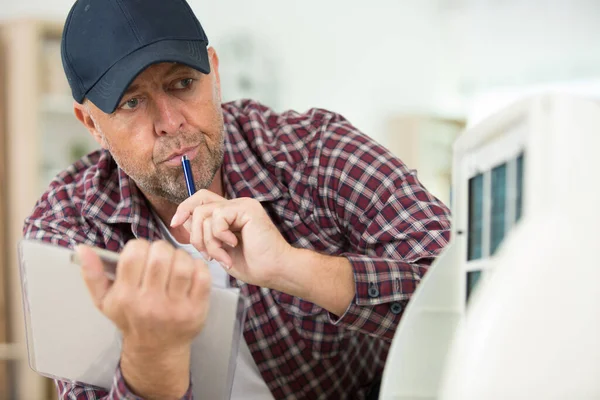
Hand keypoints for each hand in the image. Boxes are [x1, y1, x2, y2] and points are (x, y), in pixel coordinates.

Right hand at [76, 240, 211, 397]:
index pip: (134, 254)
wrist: (156, 349)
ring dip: (180, 256)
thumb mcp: (105, 301)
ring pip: (183, 263)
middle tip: (160, 256)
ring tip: (175, 263)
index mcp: (126, 297)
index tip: (141, 253)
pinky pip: (203, 275)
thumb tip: (82, 249)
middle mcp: (150, 303)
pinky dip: (198, 266)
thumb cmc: (131, 319)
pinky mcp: (197, 309)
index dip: (139, 246)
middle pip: (161, 255)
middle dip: (161, 249)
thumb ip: (92, 274)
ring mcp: (176, 307)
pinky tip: (190, 271)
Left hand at [170, 189, 292, 287]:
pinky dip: (219, 237)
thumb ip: (204, 234)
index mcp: (230, 215)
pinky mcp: (247, 208)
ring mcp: (242, 205)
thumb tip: (182, 221)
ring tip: (222, 256)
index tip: (174, 224)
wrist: (275, 271)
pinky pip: (217, 218)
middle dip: (192, 229)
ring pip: (204, 214)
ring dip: (208, 241)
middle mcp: (235, 206)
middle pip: (198, 203)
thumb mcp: (219, 250)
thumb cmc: (254, 265)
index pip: (200, 200)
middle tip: (204, 252)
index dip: (184, 209)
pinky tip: (233, 245)